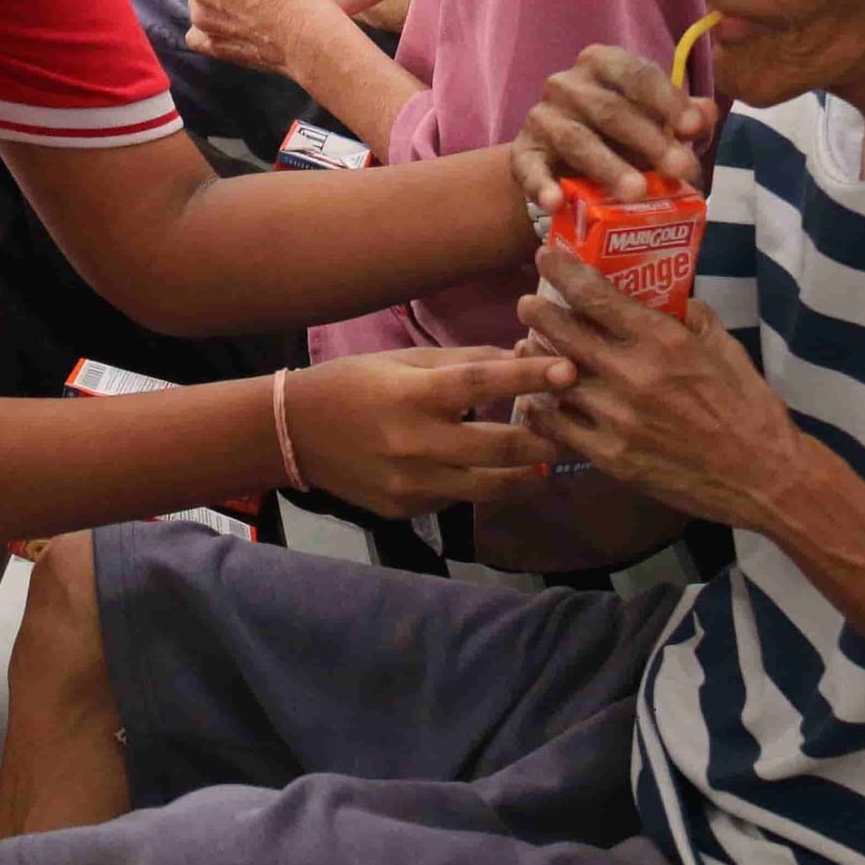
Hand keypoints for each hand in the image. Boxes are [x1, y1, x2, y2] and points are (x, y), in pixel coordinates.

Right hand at [288, 346, 574, 517]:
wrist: (293, 433)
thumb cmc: (352, 384)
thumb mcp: (402, 361)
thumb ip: (464, 362)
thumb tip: (522, 356)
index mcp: (412, 395)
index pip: (482, 384)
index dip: (529, 377)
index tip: (570, 370)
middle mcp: (413, 443)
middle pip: (497, 447)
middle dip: (543, 440)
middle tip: (568, 429)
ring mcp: (409, 483)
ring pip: (487, 487)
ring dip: (525, 475)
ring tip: (544, 461)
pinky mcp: (406, 508)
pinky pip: (456, 499)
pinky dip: (479, 485)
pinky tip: (490, 474)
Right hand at [512, 44, 717, 212]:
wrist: (561, 161)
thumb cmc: (617, 135)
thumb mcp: (653, 121)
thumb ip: (682, 117)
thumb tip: (708, 113)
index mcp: (602, 64)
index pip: (636, 74)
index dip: (667, 100)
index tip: (693, 128)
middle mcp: (567, 84)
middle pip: (610, 109)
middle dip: (649, 140)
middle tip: (680, 170)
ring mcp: (541, 118)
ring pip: (577, 140)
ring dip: (608, 167)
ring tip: (636, 193)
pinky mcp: (522, 153)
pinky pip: (530, 168)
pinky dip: (541, 185)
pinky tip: (555, 202)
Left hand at [517, 247, 806, 529]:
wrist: (763, 477)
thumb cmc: (748, 407)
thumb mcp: (725, 347)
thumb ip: (690, 315)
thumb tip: (663, 293)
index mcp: (663, 341)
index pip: (596, 296)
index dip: (563, 272)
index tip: (546, 257)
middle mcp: (633, 375)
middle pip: (563, 333)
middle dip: (538, 312)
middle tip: (526, 303)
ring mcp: (617, 418)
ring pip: (554, 378)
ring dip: (537, 358)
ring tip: (529, 347)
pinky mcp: (610, 456)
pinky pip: (558, 426)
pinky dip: (542, 408)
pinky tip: (537, 399)